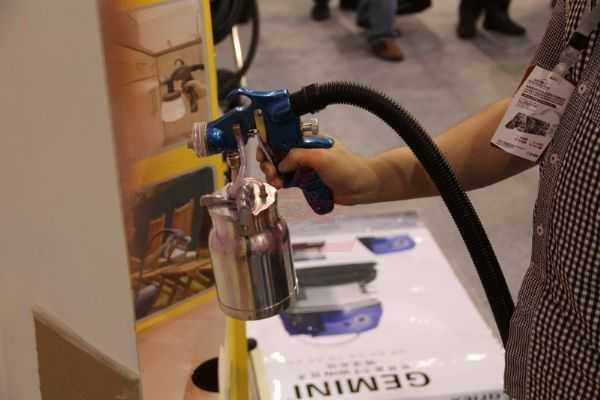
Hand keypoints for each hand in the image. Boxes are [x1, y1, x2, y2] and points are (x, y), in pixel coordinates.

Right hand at [256, 139, 381, 204]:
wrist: (362, 187)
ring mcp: (305, 166)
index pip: (283, 136)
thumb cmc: (347, 167)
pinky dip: (281, 182)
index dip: (270, 143)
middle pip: (278, 153)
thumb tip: (281, 165)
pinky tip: (279, 186)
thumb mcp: (321, 157)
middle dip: (270, 161)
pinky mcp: (307, 180)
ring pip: (281, 168)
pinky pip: (288, 180)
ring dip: (274, 174)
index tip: (264, 153)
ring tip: (275, 182)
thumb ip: (297, 157)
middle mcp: (305, 151)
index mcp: (309, 139)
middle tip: (270, 171)